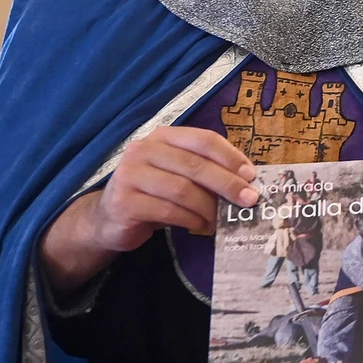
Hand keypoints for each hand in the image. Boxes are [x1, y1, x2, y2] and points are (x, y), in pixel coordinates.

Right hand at [93, 126, 258, 245]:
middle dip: (227, 184)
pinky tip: (199, 226)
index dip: (231, 157)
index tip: (251, 175)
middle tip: (248, 200)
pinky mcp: (124, 201)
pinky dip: (190, 220)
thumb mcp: (180, 175)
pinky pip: (168, 211)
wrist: (111, 217)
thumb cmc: (155, 193)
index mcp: (163, 136)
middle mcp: (143, 149)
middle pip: (195, 165)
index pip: (203, 139)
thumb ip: (206, 171)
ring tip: (220, 219)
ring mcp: (130, 174)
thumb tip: (248, 182)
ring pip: (182, 190)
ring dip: (208, 207)